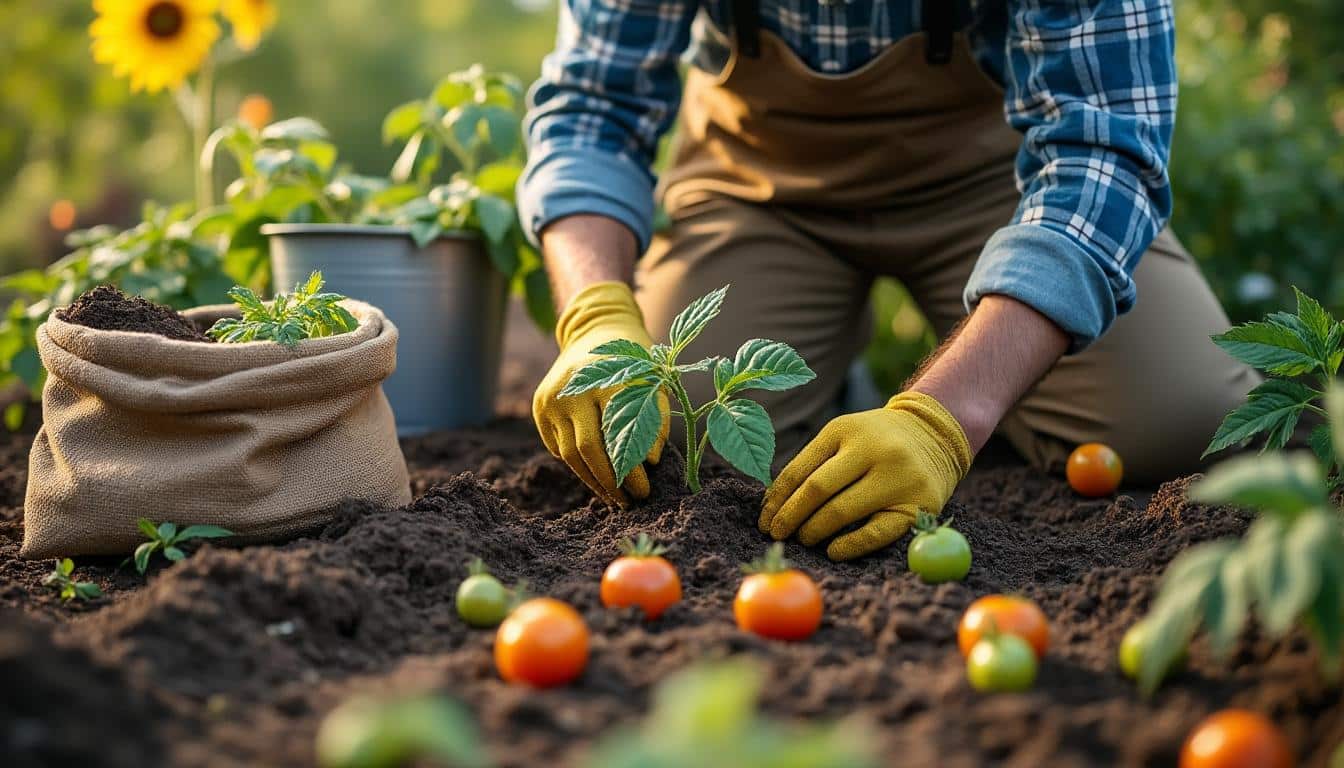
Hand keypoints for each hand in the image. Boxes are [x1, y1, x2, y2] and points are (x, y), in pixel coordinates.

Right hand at [533, 281, 669, 506]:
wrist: (596, 329)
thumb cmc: (636, 360)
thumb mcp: (655, 381)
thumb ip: (655, 418)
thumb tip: (648, 463)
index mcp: (606, 379)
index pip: (616, 435)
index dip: (630, 468)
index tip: (646, 490)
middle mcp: (573, 388)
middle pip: (588, 450)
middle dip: (611, 482)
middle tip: (630, 501)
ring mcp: (551, 397)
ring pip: (570, 453)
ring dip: (593, 480)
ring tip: (616, 497)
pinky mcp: (540, 406)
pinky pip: (558, 446)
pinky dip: (578, 464)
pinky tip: (597, 475)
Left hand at [758, 392, 972, 560]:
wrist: (934, 432)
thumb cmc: (875, 439)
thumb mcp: (844, 434)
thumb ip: (812, 462)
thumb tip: (772, 504)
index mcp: (845, 429)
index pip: (800, 470)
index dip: (777, 499)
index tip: (764, 520)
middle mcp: (873, 450)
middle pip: (818, 489)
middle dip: (791, 517)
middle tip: (778, 534)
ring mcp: (897, 477)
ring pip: (843, 511)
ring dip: (815, 531)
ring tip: (803, 539)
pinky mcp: (917, 504)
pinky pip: (878, 531)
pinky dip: (851, 545)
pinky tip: (833, 551)